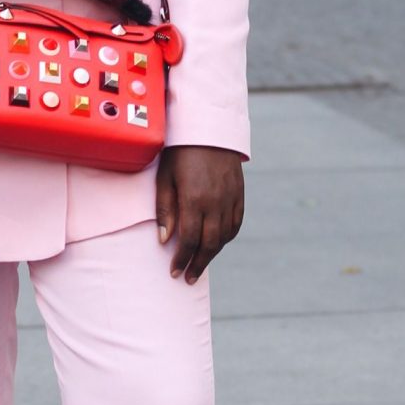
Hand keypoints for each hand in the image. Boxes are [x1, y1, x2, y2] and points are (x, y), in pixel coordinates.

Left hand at [156, 145, 245, 283]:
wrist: (208, 127)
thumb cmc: (179, 152)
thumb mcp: (165, 177)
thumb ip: (165, 209)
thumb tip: (165, 240)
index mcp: (194, 199)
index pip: (189, 239)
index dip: (182, 259)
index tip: (174, 272)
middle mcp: (215, 202)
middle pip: (209, 244)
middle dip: (197, 264)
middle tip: (188, 277)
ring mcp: (230, 198)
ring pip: (224, 236)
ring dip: (212, 254)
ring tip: (200, 265)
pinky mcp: (239, 194)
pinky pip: (236, 223)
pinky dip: (227, 238)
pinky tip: (217, 244)